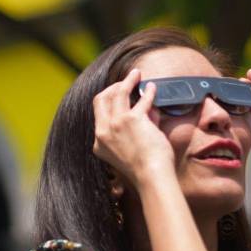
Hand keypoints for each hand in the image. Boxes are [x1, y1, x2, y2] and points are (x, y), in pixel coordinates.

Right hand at [92, 69, 174, 186]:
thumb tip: (147, 107)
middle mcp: (103, 131)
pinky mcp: (132, 119)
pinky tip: (152, 87)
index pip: (99, 114)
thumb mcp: (129, 148)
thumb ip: (134, 128)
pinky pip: (141, 98)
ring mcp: (115, 124)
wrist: (150, 177)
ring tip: (136, 74)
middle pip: (100, 99)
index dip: (109, 102)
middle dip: (112, 87)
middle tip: (125, 82)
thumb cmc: (144, 168)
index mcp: (99, 143)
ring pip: (117, 92)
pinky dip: (148, 91)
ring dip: (127, 80)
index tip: (119, 95)